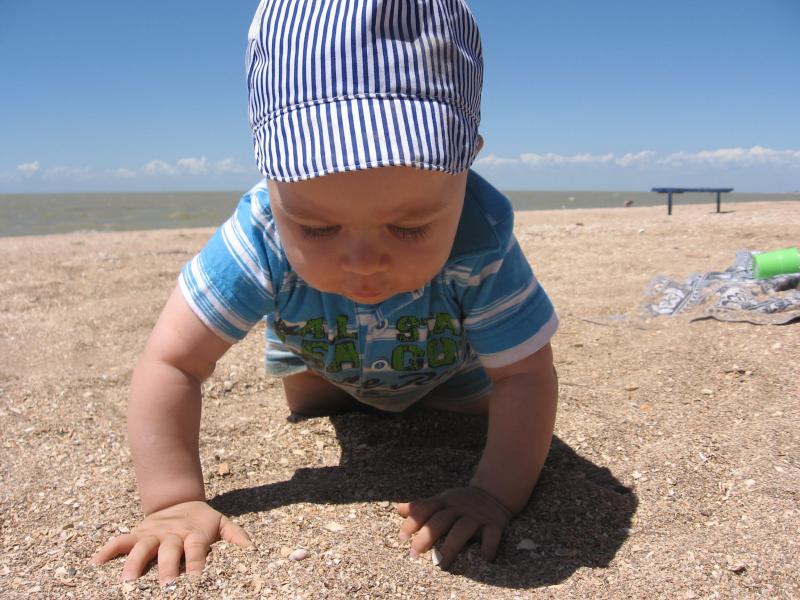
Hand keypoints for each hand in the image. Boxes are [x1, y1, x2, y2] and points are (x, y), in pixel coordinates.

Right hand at [90, 500, 252, 583]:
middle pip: (169, 551)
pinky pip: (120, 540)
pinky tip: (95, 562)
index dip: (197, 562)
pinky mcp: (138, 533)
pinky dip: (108, 550)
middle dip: (167, 568)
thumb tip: (253, 551)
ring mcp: (153, 533)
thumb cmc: (203, 523)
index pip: (197, 549)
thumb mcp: (222, 525)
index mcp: (194, 534)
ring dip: (134, 562)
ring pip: (142, 546)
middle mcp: (172, 534)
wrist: (179, 501)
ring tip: (126, 581)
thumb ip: (236, 537)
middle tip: (166, 586)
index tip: (197, 578)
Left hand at [396, 486, 513, 568]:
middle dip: (427, 536)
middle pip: (440, 520)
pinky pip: (492, 535)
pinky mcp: (493, 524)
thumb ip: (422, 506)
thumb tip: (399, 509)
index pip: (425, 509)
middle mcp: (458, 508)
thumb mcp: (441, 500)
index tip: (402, 538)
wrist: (493, 493)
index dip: (413, 522)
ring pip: (462, 529)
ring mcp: (476, 517)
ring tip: (442, 562)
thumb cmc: (460, 502)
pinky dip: (489, 546)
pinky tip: (484, 558)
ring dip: (452, 545)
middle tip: (414, 553)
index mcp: (444, 502)